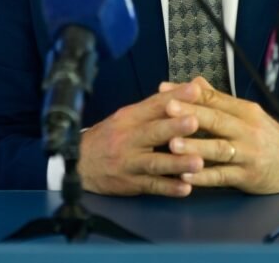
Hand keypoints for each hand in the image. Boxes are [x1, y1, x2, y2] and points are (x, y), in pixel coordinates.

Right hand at [77, 83, 205, 196]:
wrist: (78, 163)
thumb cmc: (109, 136)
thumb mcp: (126, 117)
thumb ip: (153, 107)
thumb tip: (183, 91)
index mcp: (129, 117)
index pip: (154, 105)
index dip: (174, 97)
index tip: (195, 90)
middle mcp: (129, 138)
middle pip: (153, 132)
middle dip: (174, 127)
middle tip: (195, 122)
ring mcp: (129, 162)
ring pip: (154, 162)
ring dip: (177, 163)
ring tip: (199, 162)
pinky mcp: (131, 183)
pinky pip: (152, 186)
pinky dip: (169, 188)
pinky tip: (186, 188)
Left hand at [159, 77, 278, 193]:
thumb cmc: (267, 137)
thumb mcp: (248, 114)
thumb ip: (219, 100)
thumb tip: (191, 82)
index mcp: (246, 111)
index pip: (217, 100)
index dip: (192, 96)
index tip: (167, 92)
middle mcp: (248, 130)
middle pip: (217, 120)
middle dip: (191, 114)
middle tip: (167, 109)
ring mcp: (248, 154)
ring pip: (219, 149)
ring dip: (195, 147)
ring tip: (172, 145)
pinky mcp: (248, 177)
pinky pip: (223, 176)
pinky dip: (203, 177)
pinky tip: (185, 175)